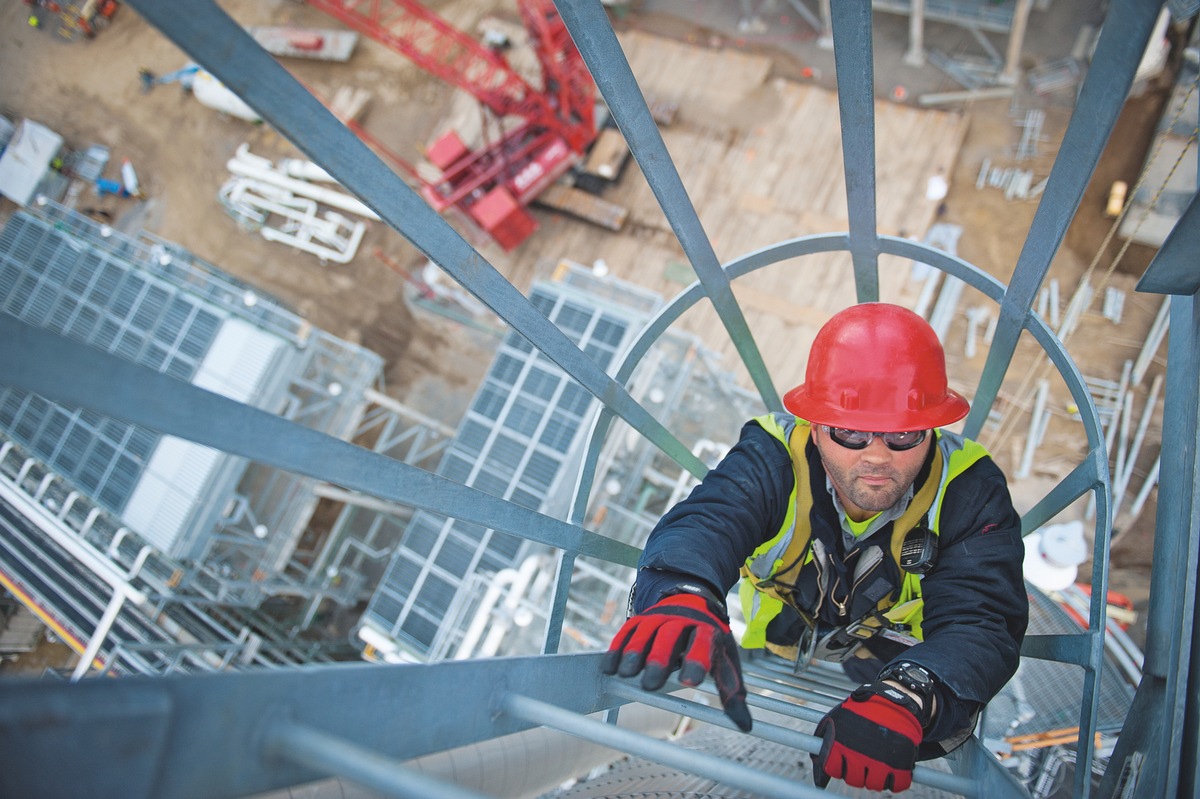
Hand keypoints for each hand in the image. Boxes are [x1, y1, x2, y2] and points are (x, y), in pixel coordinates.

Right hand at [602, 590, 751, 731]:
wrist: (694, 600)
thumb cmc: (710, 641)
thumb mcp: (725, 659)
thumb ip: (731, 691)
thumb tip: (745, 725)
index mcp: (707, 630)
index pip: (702, 644)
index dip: (696, 661)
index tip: (689, 682)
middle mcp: (682, 620)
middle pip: (669, 636)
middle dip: (659, 659)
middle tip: (650, 684)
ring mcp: (659, 617)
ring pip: (646, 632)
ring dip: (635, 652)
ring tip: (626, 674)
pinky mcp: (641, 619)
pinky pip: (627, 631)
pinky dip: (618, 648)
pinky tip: (610, 667)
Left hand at [812, 682, 922, 791]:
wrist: (891, 701)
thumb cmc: (862, 710)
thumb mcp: (836, 717)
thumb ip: (825, 736)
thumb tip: (816, 758)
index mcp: (840, 745)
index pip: (833, 770)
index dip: (838, 767)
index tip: (844, 763)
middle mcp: (858, 756)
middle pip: (853, 780)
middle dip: (856, 773)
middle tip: (861, 763)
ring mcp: (880, 762)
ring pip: (874, 785)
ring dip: (875, 778)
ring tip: (876, 765)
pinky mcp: (901, 764)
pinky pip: (897, 784)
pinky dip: (896, 780)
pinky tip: (892, 770)